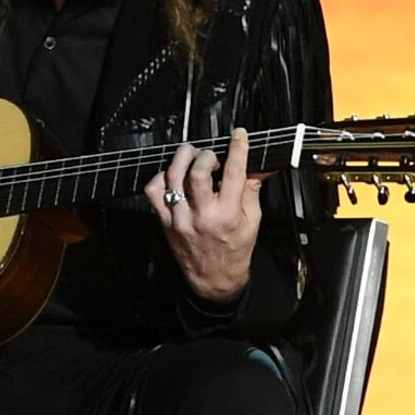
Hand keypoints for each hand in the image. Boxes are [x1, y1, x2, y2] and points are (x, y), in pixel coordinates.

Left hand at [144, 127, 260, 305]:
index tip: (238, 136)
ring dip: (182, 159)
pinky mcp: (165, 222)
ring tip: (190, 156)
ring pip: (173, 178)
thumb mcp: (252, 219)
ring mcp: (180, 219)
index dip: (237, 148)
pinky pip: (153, 192)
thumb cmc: (234, 249)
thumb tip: (262, 165)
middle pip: (198, 172)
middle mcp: (202, 216)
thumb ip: (252, 189)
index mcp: (227, 214)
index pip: (233, 173)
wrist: (213, 278)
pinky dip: (161, 177)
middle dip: (205, 154)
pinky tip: (173, 176)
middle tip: (210, 155)